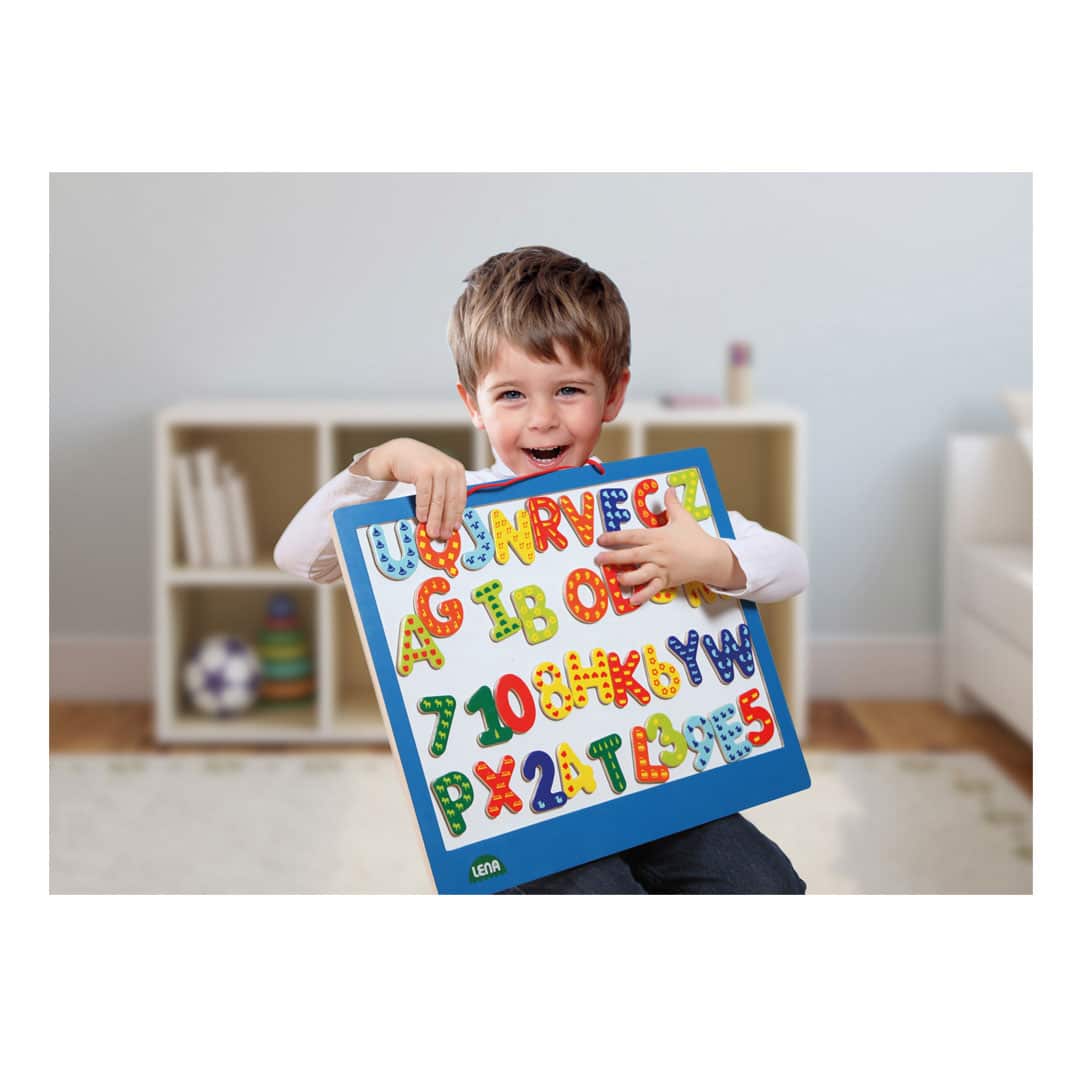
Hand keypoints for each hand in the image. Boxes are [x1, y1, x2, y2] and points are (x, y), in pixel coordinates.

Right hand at [361, 439, 466, 539]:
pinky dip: (423, 509)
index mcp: (457, 471)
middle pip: (450, 501)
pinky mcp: (423, 471)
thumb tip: (448, 519)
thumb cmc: (420, 466)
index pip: (460, 498)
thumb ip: (445, 492)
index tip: (453, 528)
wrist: (401, 452)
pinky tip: (421, 517)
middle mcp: (450, 468)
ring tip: (431, 530)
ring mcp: (437, 469)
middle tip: (442, 534)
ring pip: (438, 500)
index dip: (457, 515)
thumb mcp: (439, 476)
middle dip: (446, 521)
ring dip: (435, 519)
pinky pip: (424, 495)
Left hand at [593, 488, 745, 604]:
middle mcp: (657, 553)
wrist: (710, 557)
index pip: (633, 536)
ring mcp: (662, 568)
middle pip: (632, 555)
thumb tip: (669, 489)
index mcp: (657, 537)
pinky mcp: (667, 580)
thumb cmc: (695, 538)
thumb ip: (672, 504)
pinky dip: (642, 595)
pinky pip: (653, 589)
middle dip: (613, 557)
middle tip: (598, 559)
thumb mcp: (683, 518)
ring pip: (641, 574)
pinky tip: (632, 600)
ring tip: (616, 578)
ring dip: (627, 578)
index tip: (601, 539)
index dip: (615, 537)